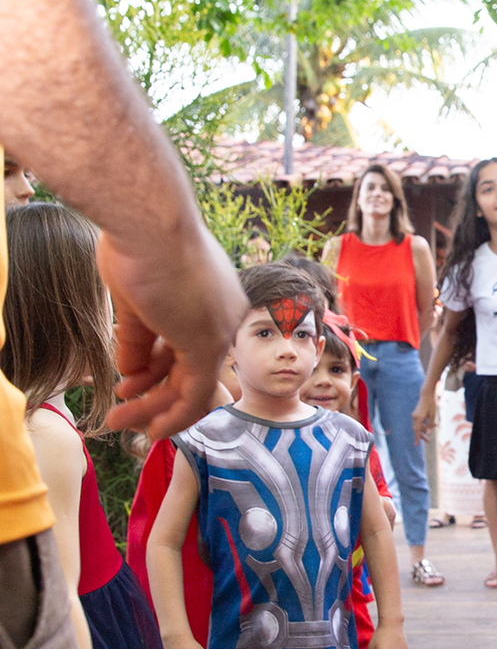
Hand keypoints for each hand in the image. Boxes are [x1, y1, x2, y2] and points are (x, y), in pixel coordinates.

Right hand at [99, 228, 245, 439]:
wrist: (146, 220)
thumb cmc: (136, 241)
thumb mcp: (134, 297)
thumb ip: (138, 336)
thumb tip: (131, 370)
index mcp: (211, 295)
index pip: (187, 344)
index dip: (156, 367)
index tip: (131, 381)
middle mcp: (223, 314)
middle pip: (192, 367)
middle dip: (154, 392)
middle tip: (123, 409)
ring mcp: (219, 330)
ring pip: (191, 384)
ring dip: (153, 407)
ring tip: (120, 420)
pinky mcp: (208, 344)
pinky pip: (193, 392)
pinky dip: (173, 415)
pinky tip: (151, 429)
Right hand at [412, 389, 436, 444]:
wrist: (426, 395)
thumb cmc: (431, 404)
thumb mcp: (433, 415)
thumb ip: (430, 425)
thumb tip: (428, 433)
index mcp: (418, 418)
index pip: (417, 430)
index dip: (417, 438)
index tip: (416, 445)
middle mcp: (414, 417)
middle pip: (417, 429)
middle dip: (422, 435)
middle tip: (428, 441)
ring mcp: (414, 416)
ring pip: (418, 426)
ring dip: (425, 429)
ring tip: (433, 431)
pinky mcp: (416, 414)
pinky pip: (419, 422)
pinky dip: (425, 424)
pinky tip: (434, 425)